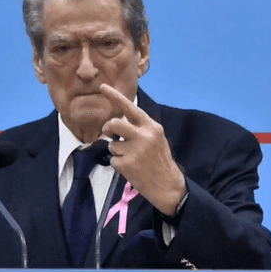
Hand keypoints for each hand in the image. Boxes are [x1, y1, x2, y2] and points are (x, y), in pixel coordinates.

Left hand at [99, 83, 185, 215]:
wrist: (167, 185)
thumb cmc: (159, 160)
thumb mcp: (156, 139)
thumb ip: (139, 129)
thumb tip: (117, 123)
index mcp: (152, 127)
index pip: (130, 108)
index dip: (115, 96)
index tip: (102, 86)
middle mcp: (144, 136)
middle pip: (114, 123)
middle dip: (108, 129)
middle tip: (110, 134)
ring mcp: (135, 150)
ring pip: (112, 144)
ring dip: (117, 151)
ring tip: (131, 159)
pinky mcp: (127, 164)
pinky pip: (113, 160)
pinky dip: (118, 164)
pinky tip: (131, 169)